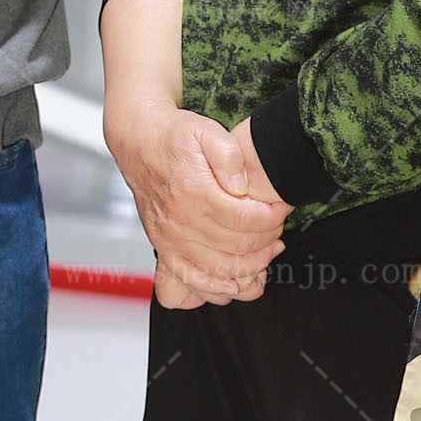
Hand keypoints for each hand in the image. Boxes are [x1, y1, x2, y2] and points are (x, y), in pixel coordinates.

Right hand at [105, 95, 286, 298]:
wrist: (139, 144)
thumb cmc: (174, 137)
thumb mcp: (207, 131)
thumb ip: (230, 156)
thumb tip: (242, 187)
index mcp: (195, 193)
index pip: (247, 220)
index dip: (273, 217)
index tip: (282, 208)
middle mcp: (181, 222)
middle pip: (238, 248)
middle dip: (267, 240)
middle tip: (277, 227)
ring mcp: (170, 240)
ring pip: (220, 270)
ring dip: (251, 267)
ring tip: (266, 252)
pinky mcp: (164, 250)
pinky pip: (190, 282)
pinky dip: (216, 289)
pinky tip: (236, 283)